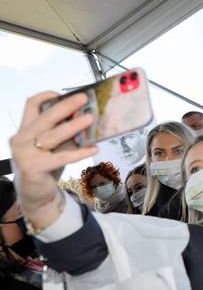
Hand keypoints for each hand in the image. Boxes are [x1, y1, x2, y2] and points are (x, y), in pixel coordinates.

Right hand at [10, 92, 96, 228]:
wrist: (35, 195)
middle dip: (66, 106)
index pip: (30, 105)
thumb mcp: (54, 147)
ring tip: (91, 119)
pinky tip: (94, 148)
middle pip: (45, 117)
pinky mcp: (34, 168)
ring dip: (74, 126)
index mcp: (25, 130)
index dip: (46, 97)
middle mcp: (21, 139)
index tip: (62, 93)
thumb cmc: (46, 166)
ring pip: (53, 135)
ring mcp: (25, 154)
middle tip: (84, 99)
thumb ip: (64, 134)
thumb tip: (88, 118)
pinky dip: (79, 152)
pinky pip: (61, 157)